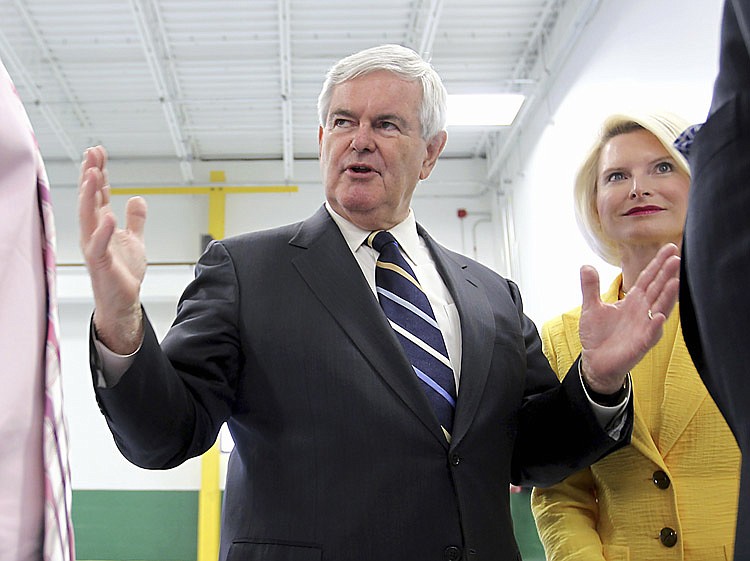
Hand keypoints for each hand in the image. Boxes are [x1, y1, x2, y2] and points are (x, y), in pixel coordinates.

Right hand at [78, 146, 146, 353]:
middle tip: (92, 153)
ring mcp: (95, 246)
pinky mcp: (100, 262)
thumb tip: (137, 199)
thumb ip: (135, 220)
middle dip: (90, 175)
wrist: (123, 300)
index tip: (98, 152)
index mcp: (102, 225)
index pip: (99, 193)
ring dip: (90, 194)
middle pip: (90, 198)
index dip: (99, 172)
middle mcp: (94, 232)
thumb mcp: (135, 240)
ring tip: (93, 174)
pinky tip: (108, 216)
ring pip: (88, 215)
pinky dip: (103, 230)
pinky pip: (99, 244)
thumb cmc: (124, 272)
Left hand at [578, 243, 679, 393]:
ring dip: (668, 296)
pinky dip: (655, 325)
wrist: (596, 361)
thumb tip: (586, 265)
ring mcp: (644, 327)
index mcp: (633, 301)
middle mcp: (642, 311)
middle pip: (657, 289)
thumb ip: (590, 287)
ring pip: (659, 308)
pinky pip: (651, 333)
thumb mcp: (591, 307)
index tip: (670, 247)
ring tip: (676, 281)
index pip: (648, 278)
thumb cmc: (598, 335)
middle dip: (667, 274)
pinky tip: (660, 316)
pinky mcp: (641, 344)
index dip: (658, 264)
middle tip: (677, 257)